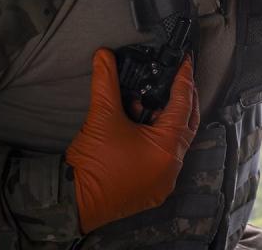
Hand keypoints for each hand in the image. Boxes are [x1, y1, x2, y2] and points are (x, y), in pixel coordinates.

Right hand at [66, 48, 198, 232]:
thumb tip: (104, 57)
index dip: (184, 80)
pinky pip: (166, 158)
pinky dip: (160, 141)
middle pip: (187, 123)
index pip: (183, 104)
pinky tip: (144, 127)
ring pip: (177, 141)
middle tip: (177, 80)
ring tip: (153, 102)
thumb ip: (106, 84)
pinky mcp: (156, 188)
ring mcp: (166, 178)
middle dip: (184, 100)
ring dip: (168, 121)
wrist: (73, 203)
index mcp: (167, 146)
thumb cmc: (92, 165)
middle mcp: (173, 164)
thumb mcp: (102, 118)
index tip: (185, 63)